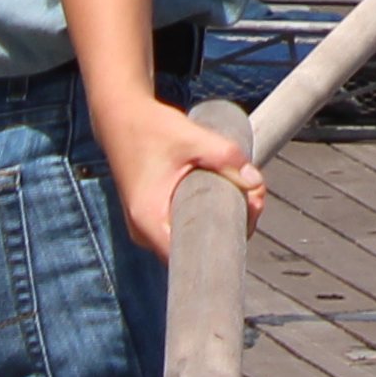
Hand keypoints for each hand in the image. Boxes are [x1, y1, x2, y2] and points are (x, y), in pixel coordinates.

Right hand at [110, 97, 264, 261]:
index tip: (246, 219)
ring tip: (244, 192)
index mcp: (148, 221)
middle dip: (230, 227)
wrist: (119, 117)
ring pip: (190, 237)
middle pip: (194, 249)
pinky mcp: (151, 218)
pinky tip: (225, 193)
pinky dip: (205, 214)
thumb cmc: (151, 128)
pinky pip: (183, 226)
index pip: (189, 259)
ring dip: (219, 219)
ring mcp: (145, 228)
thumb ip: (225, 157)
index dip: (223, 245)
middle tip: (255, 198)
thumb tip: (256, 182)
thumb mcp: (191, 138)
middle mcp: (143, 233)